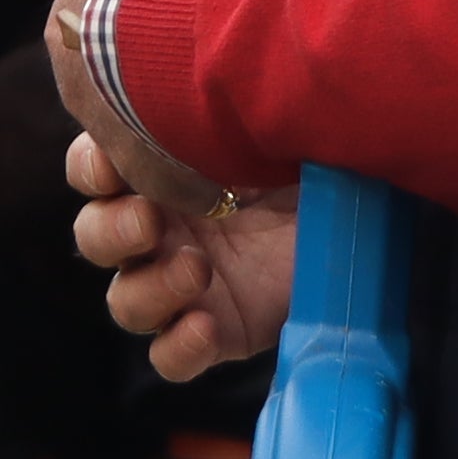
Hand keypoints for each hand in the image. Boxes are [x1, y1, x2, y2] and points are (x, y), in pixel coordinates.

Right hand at [67, 124, 297, 380]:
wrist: (366, 207)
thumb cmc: (309, 154)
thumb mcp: (262, 126)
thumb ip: (212, 119)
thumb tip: (186, 101)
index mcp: (159, 172)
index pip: (92, 171)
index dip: (91, 169)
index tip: (114, 162)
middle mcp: (162, 229)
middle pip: (95, 238)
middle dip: (112, 230)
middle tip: (150, 219)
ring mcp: (184, 285)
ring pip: (125, 302)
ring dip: (149, 289)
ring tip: (197, 269)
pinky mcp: (217, 333)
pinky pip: (169, 357)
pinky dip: (178, 348)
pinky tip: (205, 326)